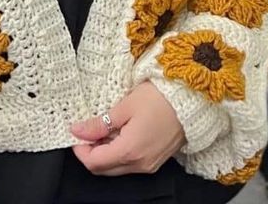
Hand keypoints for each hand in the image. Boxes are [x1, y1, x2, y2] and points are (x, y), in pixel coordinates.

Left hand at [69, 80, 185, 175]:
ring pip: (116, 167)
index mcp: (130, 151)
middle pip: (103, 169)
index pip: (94, 162)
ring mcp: (149, 164)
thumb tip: (78, 130)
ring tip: (103, 127)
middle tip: (86, 129)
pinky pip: (130, 163)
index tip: (76, 132)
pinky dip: (119, 151)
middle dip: (90, 152)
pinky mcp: (155, 160)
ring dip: (104, 152)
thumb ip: (99, 123)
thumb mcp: (124, 106)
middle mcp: (140, 164)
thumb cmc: (159, 98)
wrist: (191, 100)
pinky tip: (119, 131)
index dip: (80, 149)